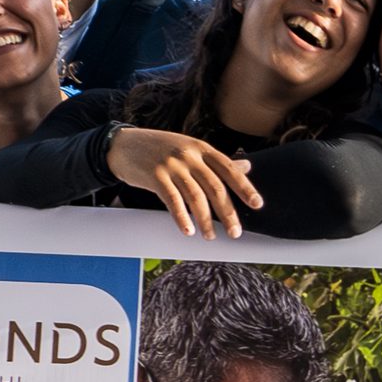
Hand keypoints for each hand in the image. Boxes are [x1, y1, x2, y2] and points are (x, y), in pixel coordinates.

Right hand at [108, 126, 260, 236]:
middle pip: (214, 186)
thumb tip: (247, 165)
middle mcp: (189, 155)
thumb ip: (216, 160)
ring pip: (195, 196)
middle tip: (236, 232)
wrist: (124, 145)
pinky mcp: (154, 176)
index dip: (244, 187)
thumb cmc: (161, 148)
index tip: (257, 205)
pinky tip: (188, 231)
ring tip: (211, 236)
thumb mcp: (191, 148)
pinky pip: (172, 200)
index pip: (229, 168)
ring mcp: (172, 165)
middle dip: (227, 212)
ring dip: (205, 220)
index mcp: (202, 148)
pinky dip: (181, 217)